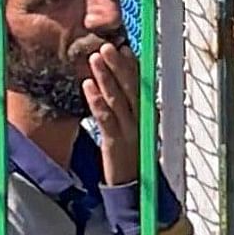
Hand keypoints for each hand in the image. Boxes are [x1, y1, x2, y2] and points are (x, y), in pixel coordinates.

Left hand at [80, 41, 145, 179]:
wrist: (135, 188)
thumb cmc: (131, 155)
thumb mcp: (133, 130)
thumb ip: (127, 109)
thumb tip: (119, 88)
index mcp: (146, 115)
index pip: (140, 86)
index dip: (131, 67)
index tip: (123, 47)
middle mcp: (141, 120)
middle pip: (130, 88)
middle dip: (118, 66)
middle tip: (107, 46)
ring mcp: (130, 131)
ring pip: (118, 100)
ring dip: (106, 77)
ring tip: (94, 58)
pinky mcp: (116, 143)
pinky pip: (106, 119)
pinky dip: (97, 101)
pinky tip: (88, 86)